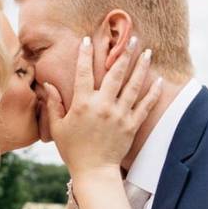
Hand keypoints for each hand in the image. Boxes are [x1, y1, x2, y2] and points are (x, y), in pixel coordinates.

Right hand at [40, 36, 161, 176]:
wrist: (94, 171)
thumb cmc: (72, 149)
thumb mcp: (58, 127)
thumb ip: (54, 104)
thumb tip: (48, 85)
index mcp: (83, 104)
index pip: (84, 73)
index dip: (86, 55)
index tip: (89, 40)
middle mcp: (103, 105)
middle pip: (115, 73)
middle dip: (123, 54)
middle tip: (131, 38)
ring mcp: (120, 114)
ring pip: (133, 85)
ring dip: (141, 66)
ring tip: (147, 51)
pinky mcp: (132, 124)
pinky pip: (146, 105)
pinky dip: (153, 92)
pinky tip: (159, 80)